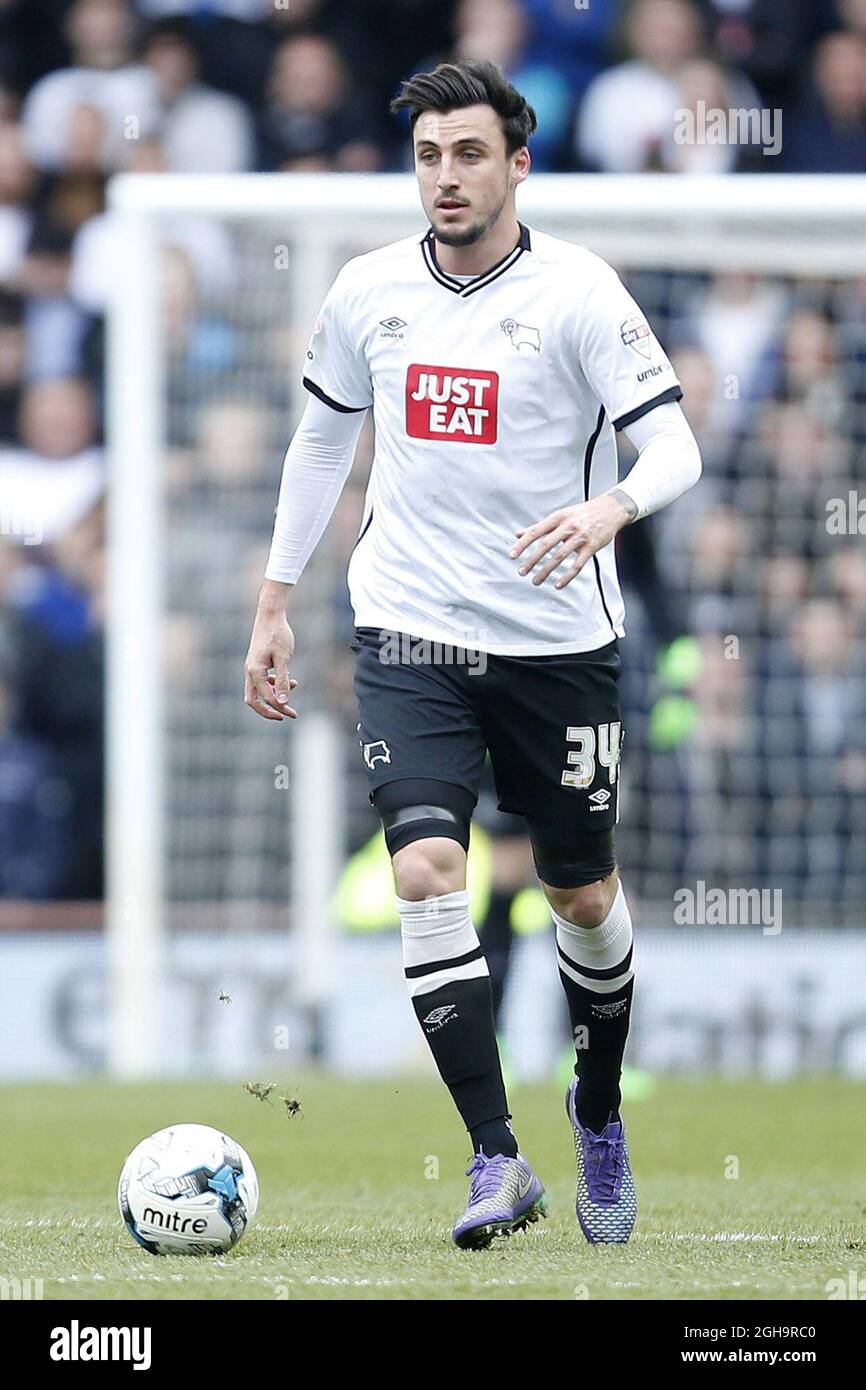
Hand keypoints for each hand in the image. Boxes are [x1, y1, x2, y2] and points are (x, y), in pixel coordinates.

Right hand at [244, 589, 298, 720]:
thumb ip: (283, 681)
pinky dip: (275, 685)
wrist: (270, 616)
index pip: (266, 698)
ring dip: (274, 696)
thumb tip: (283, 702)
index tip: (293, 714)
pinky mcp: (257, 664)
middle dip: (270, 710)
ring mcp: (252, 668)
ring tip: (293, 694)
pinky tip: (291, 681)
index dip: (280, 708)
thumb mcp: (284, 659)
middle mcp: (249, 672)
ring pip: (258, 691)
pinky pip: (263, 681)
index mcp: (254, 672)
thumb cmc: (278, 635)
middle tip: (287, 715)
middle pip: (254, 700)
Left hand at [508, 493, 633, 588]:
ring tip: (536, 580)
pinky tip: (558, 584)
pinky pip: (577, 565)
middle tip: (522, 571)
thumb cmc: (583, 513)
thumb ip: (540, 526)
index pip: (536, 531)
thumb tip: (518, 533)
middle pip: (546, 545)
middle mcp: (568, 526)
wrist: (611, 509)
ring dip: (546, 570)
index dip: (522, 544)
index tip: (512, 555)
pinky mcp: (591, 547)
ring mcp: (580, 537)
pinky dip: (567, 576)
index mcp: (558, 517)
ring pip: (560, 557)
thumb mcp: (560, 515)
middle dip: (532, 560)